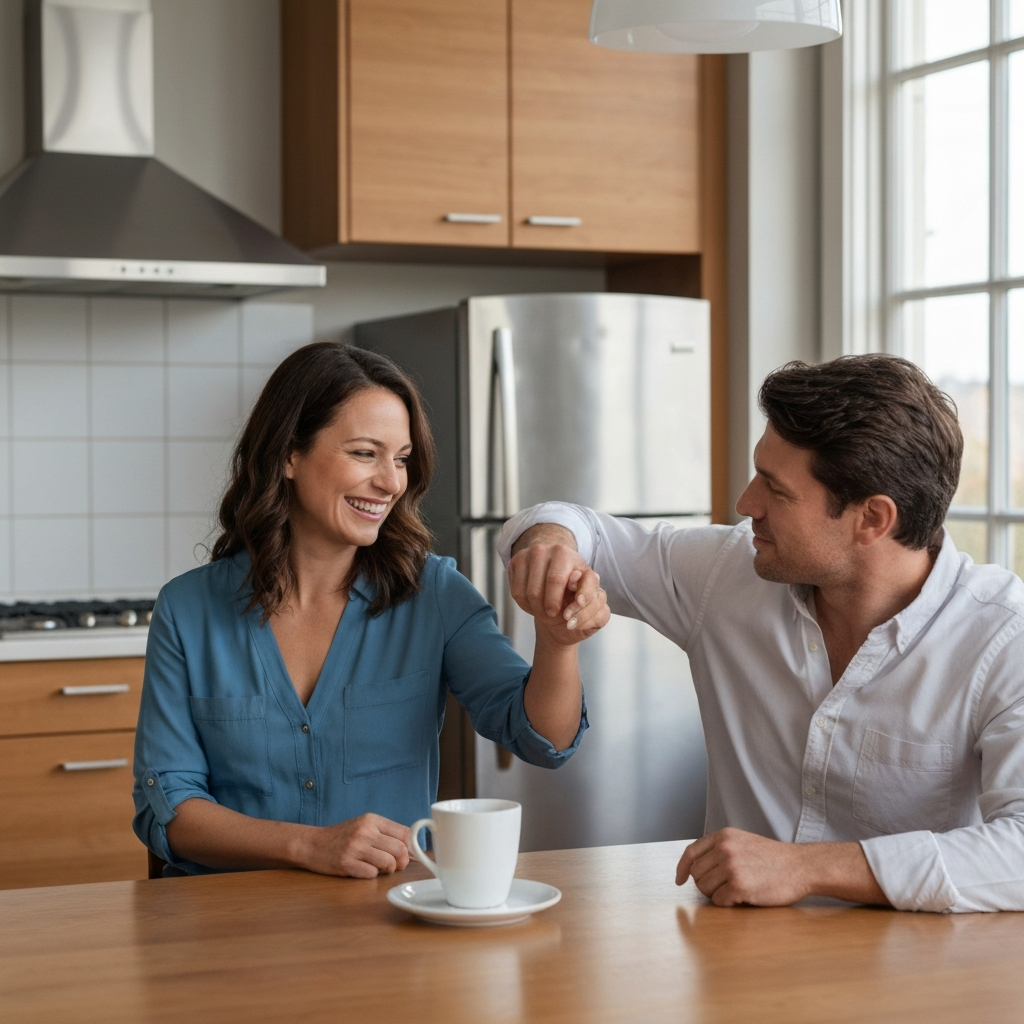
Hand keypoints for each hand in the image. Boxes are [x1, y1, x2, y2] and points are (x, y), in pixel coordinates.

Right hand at [302, 813, 410, 878]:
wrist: (313, 843)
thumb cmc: (343, 836)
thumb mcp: (364, 826)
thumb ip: (386, 833)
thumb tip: (411, 850)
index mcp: (371, 820)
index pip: (404, 833)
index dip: (409, 846)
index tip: (405, 854)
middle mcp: (365, 831)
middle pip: (399, 849)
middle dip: (401, 861)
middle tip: (395, 865)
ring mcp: (355, 848)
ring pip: (388, 863)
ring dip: (387, 869)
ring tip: (379, 867)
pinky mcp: (346, 864)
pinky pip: (372, 874)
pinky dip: (371, 875)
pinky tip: (362, 869)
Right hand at [508, 523, 604, 638]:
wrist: (554, 560)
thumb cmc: (572, 576)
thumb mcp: (587, 583)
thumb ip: (588, 591)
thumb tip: (580, 601)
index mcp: (563, 553)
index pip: (556, 580)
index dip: (554, 601)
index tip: (562, 616)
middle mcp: (542, 550)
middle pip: (537, 591)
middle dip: (544, 609)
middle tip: (552, 615)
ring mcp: (526, 555)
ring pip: (525, 594)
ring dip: (535, 608)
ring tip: (545, 609)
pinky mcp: (514, 562)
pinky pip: (515, 592)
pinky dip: (525, 604)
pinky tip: (535, 602)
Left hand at [676, 828, 816, 906]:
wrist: (801, 866)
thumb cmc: (774, 859)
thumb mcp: (743, 842)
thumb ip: (720, 849)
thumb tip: (695, 867)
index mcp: (723, 836)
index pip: (691, 852)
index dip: (682, 868)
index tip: (680, 880)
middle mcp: (724, 848)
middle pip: (696, 874)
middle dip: (706, 885)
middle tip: (725, 888)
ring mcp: (731, 866)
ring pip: (705, 889)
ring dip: (718, 895)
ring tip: (737, 891)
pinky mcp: (739, 885)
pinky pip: (719, 901)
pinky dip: (729, 904)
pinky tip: (744, 897)